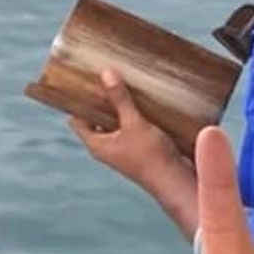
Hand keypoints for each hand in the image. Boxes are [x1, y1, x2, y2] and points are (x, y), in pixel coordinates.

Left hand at [70, 70, 184, 187]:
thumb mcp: (134, 123)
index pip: (77, 120)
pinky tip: (144, 100)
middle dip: (101, 100)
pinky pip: (133, 127)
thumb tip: (106, 74)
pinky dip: (135, 114)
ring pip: (117, 122)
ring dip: (120, 106)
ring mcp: (124, 148)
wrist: (175, 179)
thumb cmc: (150, 156)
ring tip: (125, 83)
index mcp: (97, 144)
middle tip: (106, 76)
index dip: (78, 101)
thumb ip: (120, 100)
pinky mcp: (141, 148)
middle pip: (97, 119)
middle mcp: (108, 147)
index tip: (83, 81)